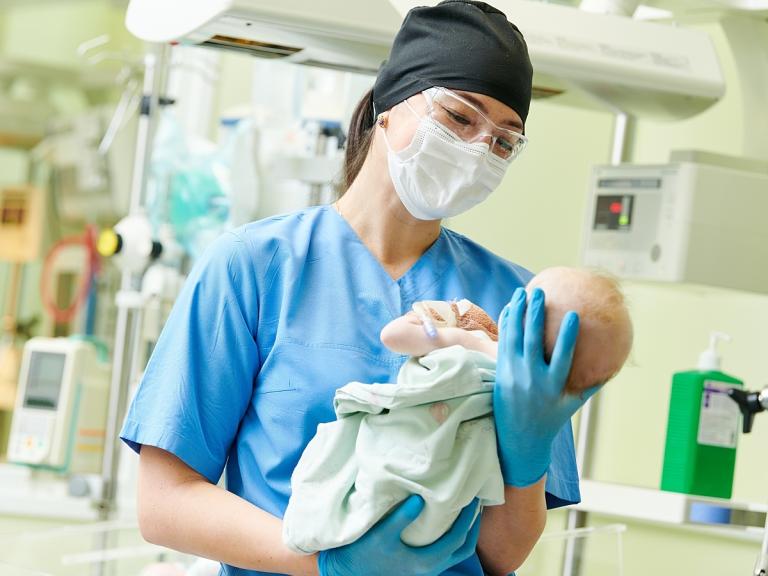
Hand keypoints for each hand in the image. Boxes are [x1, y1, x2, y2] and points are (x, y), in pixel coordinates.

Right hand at [317, 495, 480, 575]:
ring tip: (465, 512)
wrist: (348, 572)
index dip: (467, 519)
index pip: (457, 538)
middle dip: (473, 527)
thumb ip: (401, 517)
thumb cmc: (363, 553)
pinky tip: (445, 524)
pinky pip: (445, 553)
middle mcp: (431, 570)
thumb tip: (421, 499)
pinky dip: (452, 539)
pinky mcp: (418, 568)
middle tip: (476, 504)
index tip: (472, 499)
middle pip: (463, 549)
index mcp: (426, 562)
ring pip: (455, 553)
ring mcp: (425, 571)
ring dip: (464, 533)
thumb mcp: (381, 534)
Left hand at [494, 287, 600, 486]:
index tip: (574, 314)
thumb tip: (614, 366)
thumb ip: (591, 384)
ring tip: (521, 291)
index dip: (568, 335)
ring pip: (513, 338)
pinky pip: (503, 344)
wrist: (519, 439)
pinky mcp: (501, 372)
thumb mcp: (573, 405)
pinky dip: (506, 325)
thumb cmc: (551, 419)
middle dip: (534, 314)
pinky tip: (510, 308)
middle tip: (539, 292)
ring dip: (516, 313)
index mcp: (552, 386)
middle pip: (532, 341)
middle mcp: (531, 378)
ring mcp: (513, 374)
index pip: (562, 356)